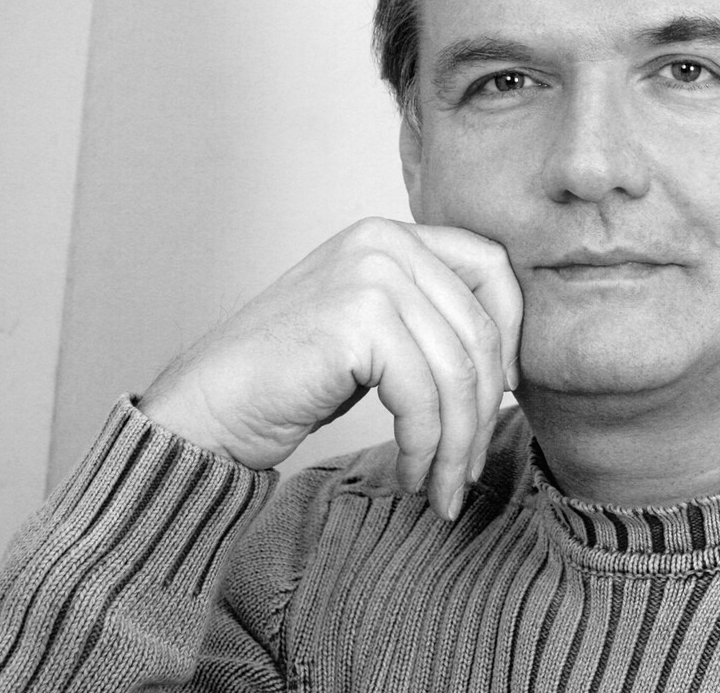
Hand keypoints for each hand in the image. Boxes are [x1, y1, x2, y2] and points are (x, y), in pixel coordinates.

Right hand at [137, 217, 521, 519]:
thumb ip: (428, 317)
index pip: (491, 266)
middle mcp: (384, 242)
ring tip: (442, 485)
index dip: (512, 331)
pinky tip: (412, 472)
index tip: (503, 390)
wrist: (208, 406)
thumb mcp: (373, 327)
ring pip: (458, 371)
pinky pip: (424, 396)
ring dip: (457, 442)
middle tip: (467, 465)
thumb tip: (510, 361)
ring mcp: (370, 275)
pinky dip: (425, 446)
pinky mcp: (357, 320)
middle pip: (481, 328)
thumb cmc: (291, 377)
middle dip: (484, 409)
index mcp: (392, 234)